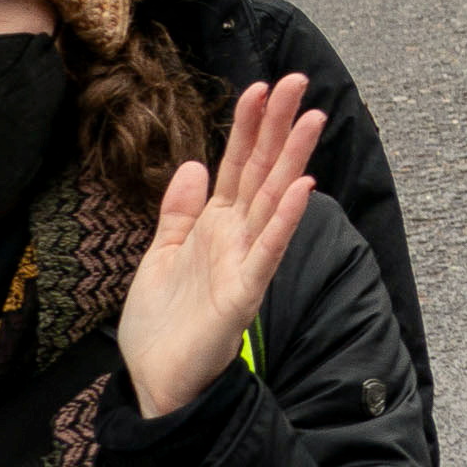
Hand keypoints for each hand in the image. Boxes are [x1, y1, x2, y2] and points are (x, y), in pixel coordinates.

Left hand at [119, 74, 327, 420]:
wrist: (155, 384)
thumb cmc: (160, 327)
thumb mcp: (158, 256)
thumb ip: (178, 211)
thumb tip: (192, 163)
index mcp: (212, 226)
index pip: (235, 166)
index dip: (248, 127)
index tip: (260, 87)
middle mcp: (234, 237)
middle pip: (261, 171)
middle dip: (279, 127)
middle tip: (299, 82)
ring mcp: (243, 263)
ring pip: (273, 201)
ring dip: (293, 160)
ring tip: (312, 119)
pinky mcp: (244, 293)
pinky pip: (267, 251)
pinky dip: (284, 220)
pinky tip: (300, 189)